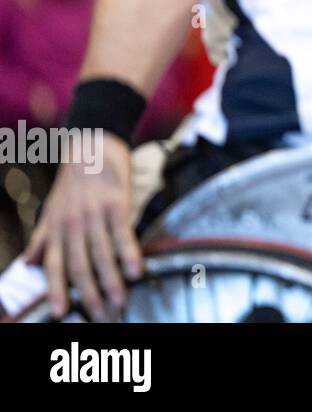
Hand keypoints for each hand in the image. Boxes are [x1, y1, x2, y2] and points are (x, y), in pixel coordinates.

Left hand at [24, 136, 140, 319]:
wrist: (92, 144)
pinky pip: (123, 234)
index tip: (62, 312)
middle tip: (101, 314)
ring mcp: (94, 215)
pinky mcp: (116, 204)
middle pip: (79, 265)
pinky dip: (130, 254)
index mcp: (56, 228)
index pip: (54, 266)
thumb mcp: (51, 208)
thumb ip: (41, 237)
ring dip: (111, 280)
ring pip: (101, 254)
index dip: (56, 290)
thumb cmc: (73, 179)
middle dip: (90, 293)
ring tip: (120, 300)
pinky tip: (137, 269)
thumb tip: (29, 263)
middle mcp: (72, 225)